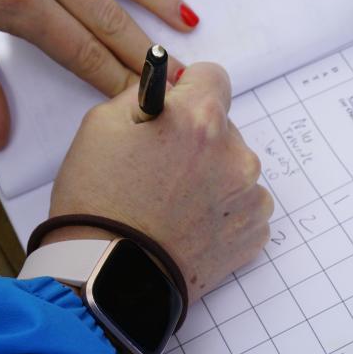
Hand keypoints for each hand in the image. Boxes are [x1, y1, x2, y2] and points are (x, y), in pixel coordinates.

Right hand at [46, 63, 272, 300]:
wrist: (109, 276)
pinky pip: (243, 209)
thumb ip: (146, 95)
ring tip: (174, 205)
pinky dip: (222, 214)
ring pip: (235, 170)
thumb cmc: (98, 201)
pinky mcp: (254, 234)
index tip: (175, 111)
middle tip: (162, 170)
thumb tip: (171, 87)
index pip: (213, 77)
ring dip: (213, 179)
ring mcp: (249, 197)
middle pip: (224, 128)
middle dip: (199, 140)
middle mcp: (236, 154)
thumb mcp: (102, 125)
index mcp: (200, 118)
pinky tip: (190, 227)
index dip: (189, 91)